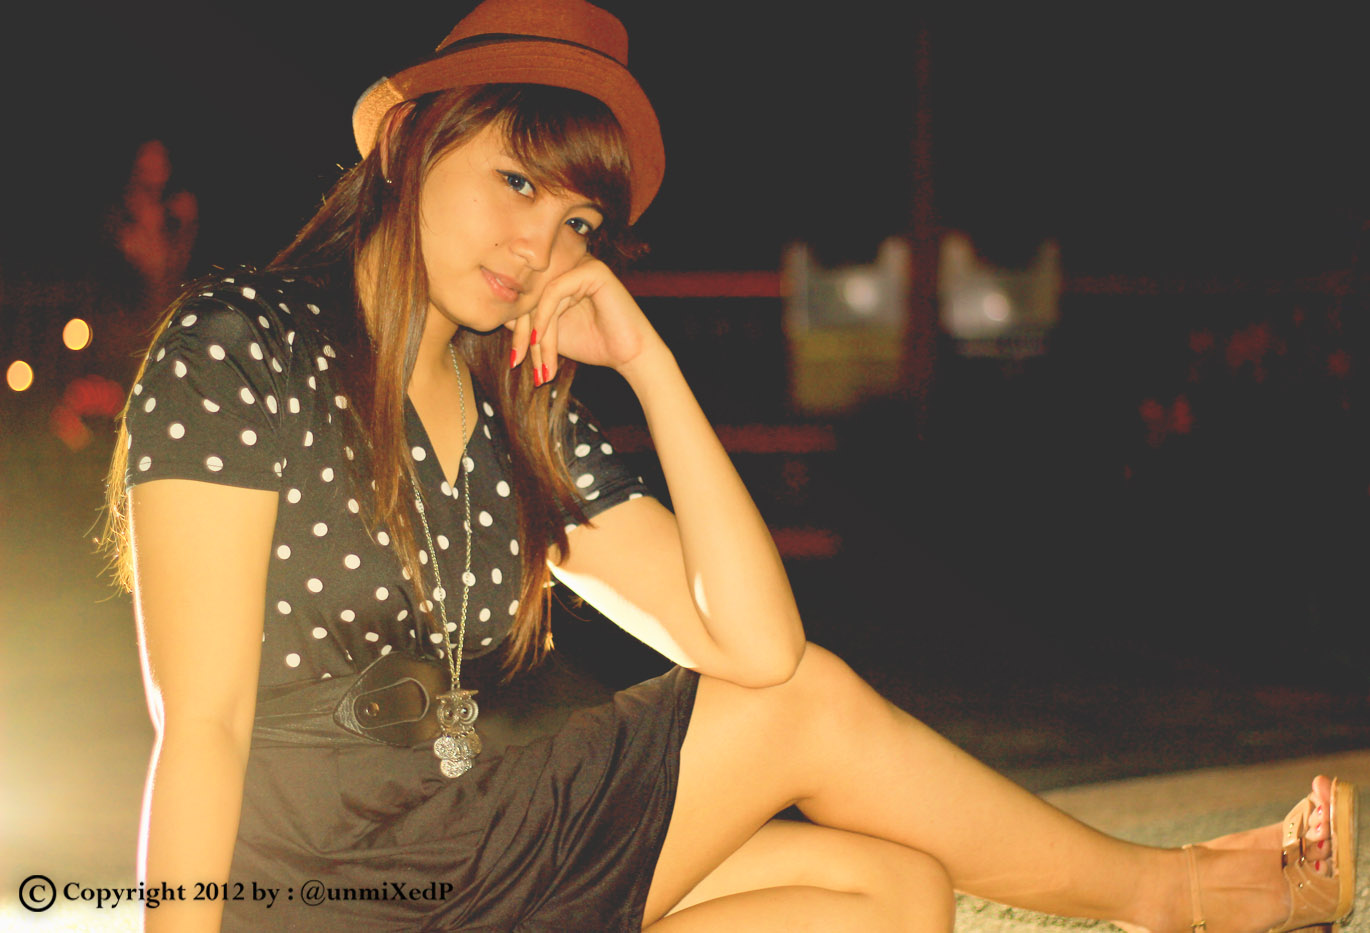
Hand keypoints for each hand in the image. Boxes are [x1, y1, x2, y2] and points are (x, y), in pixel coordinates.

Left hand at [505, 255, 658, 383]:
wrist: (629, 356)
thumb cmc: (593, 344)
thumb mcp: (549, 334)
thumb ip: (524, 322)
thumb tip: (495, 316)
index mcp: (561, 277)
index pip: (527, 296)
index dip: (516, 329)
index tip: (514, 361)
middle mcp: (570, 265)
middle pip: (530, 295)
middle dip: (522, 334)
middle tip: (518, 363)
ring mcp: (582, 263)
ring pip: (541, 298)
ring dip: (538, 336)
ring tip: (542, 365)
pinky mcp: (591, 269)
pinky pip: (554, 291)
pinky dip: (544, 319)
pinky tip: (541, 341)